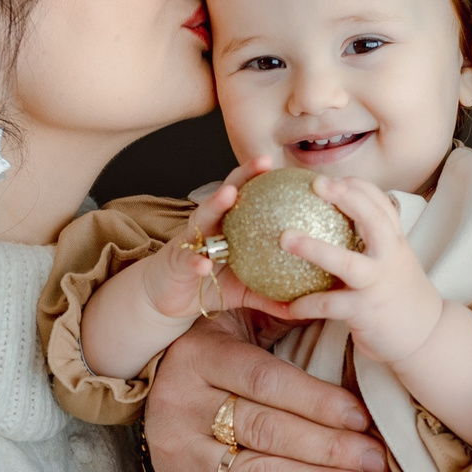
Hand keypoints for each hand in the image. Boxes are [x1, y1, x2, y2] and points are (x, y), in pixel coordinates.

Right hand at [130, 156, 276, 322]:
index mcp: (227, 228)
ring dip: (215, 205)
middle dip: (244, 175)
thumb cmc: (207, 285)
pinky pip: (187, 259)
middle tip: (265, 162)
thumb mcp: (244, 291)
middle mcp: (209, 226)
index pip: (248, 197)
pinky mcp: (176, 261)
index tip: (289, 167)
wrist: (168, 299)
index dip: (266, 181)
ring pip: (203, 217)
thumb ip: (270, 296)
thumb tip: (303, 310)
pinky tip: (203, 264)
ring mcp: (191, 240)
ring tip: (228, 194)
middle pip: (227, 195)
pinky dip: (195, 261)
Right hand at [149, 314, 387, 471]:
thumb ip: (284, 314)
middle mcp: (180, 403)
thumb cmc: (222, 347)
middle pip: (263, 431)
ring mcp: (175, 450)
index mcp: (201, 354)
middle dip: (328, 451)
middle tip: (376, 466)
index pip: (265, 381)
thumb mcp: (242, 317)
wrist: (160, 380)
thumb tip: (343, 305)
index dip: (317, 402)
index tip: (363, 420)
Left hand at [265, 175, 446, 365]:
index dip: (358, 186)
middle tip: (316, 184)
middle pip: (373, 219)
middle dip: (346, 197)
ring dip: (314, 248)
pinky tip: (284, 305)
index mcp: (395, 243)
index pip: (381, 204)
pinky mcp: (365, 311)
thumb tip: (335, 221)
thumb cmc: (398, 295)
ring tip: (284, 238)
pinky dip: (305, 304)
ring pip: (346, 262)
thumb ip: (373, 242)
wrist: (425, 336)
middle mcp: (390, 258)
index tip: (332, 178)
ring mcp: (378, 284)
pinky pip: (329, 305)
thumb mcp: (393, 262)